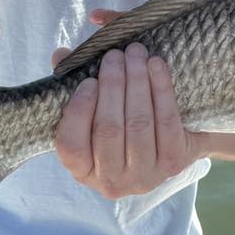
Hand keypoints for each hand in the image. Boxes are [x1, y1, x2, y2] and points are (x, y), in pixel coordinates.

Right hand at [53, 41, 209, 197]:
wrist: (169, 146)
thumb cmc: (120, 124)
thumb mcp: (92, 111)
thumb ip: (72, 84)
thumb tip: (60, 55)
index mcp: (83, 171)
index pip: (71, 145)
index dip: (79, 110)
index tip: (88, 81)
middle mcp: (112, 181)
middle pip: (109, 130)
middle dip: (113, 85)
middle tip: (114, 55)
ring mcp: (145, 176)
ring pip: (138, 124)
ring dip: (137, 82)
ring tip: (135, 53)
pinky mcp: (174, 163)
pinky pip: (167, 121)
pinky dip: (162, 89)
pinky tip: (156, 66)